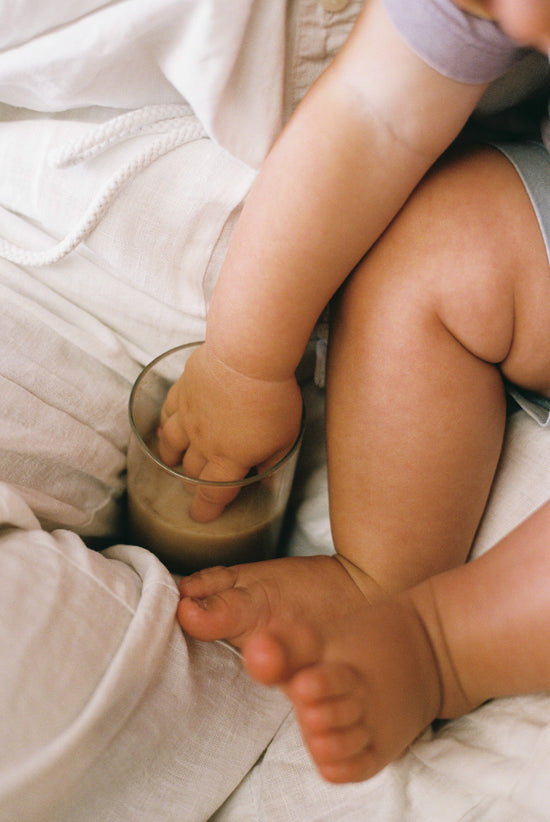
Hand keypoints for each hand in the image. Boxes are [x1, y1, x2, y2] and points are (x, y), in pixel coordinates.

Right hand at [157, 343, 302, 521]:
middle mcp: (203, 442)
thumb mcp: (286, 436)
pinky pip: (167, 412)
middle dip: (193, 483)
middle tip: (197, 485)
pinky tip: (167, 424)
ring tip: (171, 461)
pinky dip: (165, 422)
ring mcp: (189, 416)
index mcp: (229, 459)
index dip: (206, 510)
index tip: (202, 517)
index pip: (213, 494)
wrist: (248, 356)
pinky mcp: (183, 391)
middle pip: (191, 471)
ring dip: (171, 457)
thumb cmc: (273, 397)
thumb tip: (265, 480)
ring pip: (171, 444)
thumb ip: (273, 461)